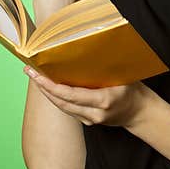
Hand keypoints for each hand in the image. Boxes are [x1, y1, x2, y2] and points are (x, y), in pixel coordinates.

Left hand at [24, 66, 151, 128]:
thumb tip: (88, 47)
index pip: (71, 95)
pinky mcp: (88, 122)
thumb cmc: (133, 89)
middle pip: (61, 102)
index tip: (38, 75)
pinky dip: (56, 98)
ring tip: (35, 77)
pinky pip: (68, 109)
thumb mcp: (122, 75)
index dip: (52, 86)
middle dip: (43, 87)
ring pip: (62, 107)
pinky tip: (48, 87)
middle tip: (30, 71)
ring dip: (47, 93)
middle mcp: (94, 113)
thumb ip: (104, 67)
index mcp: (103, 100)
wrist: (140, 112)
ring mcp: (90, 120)